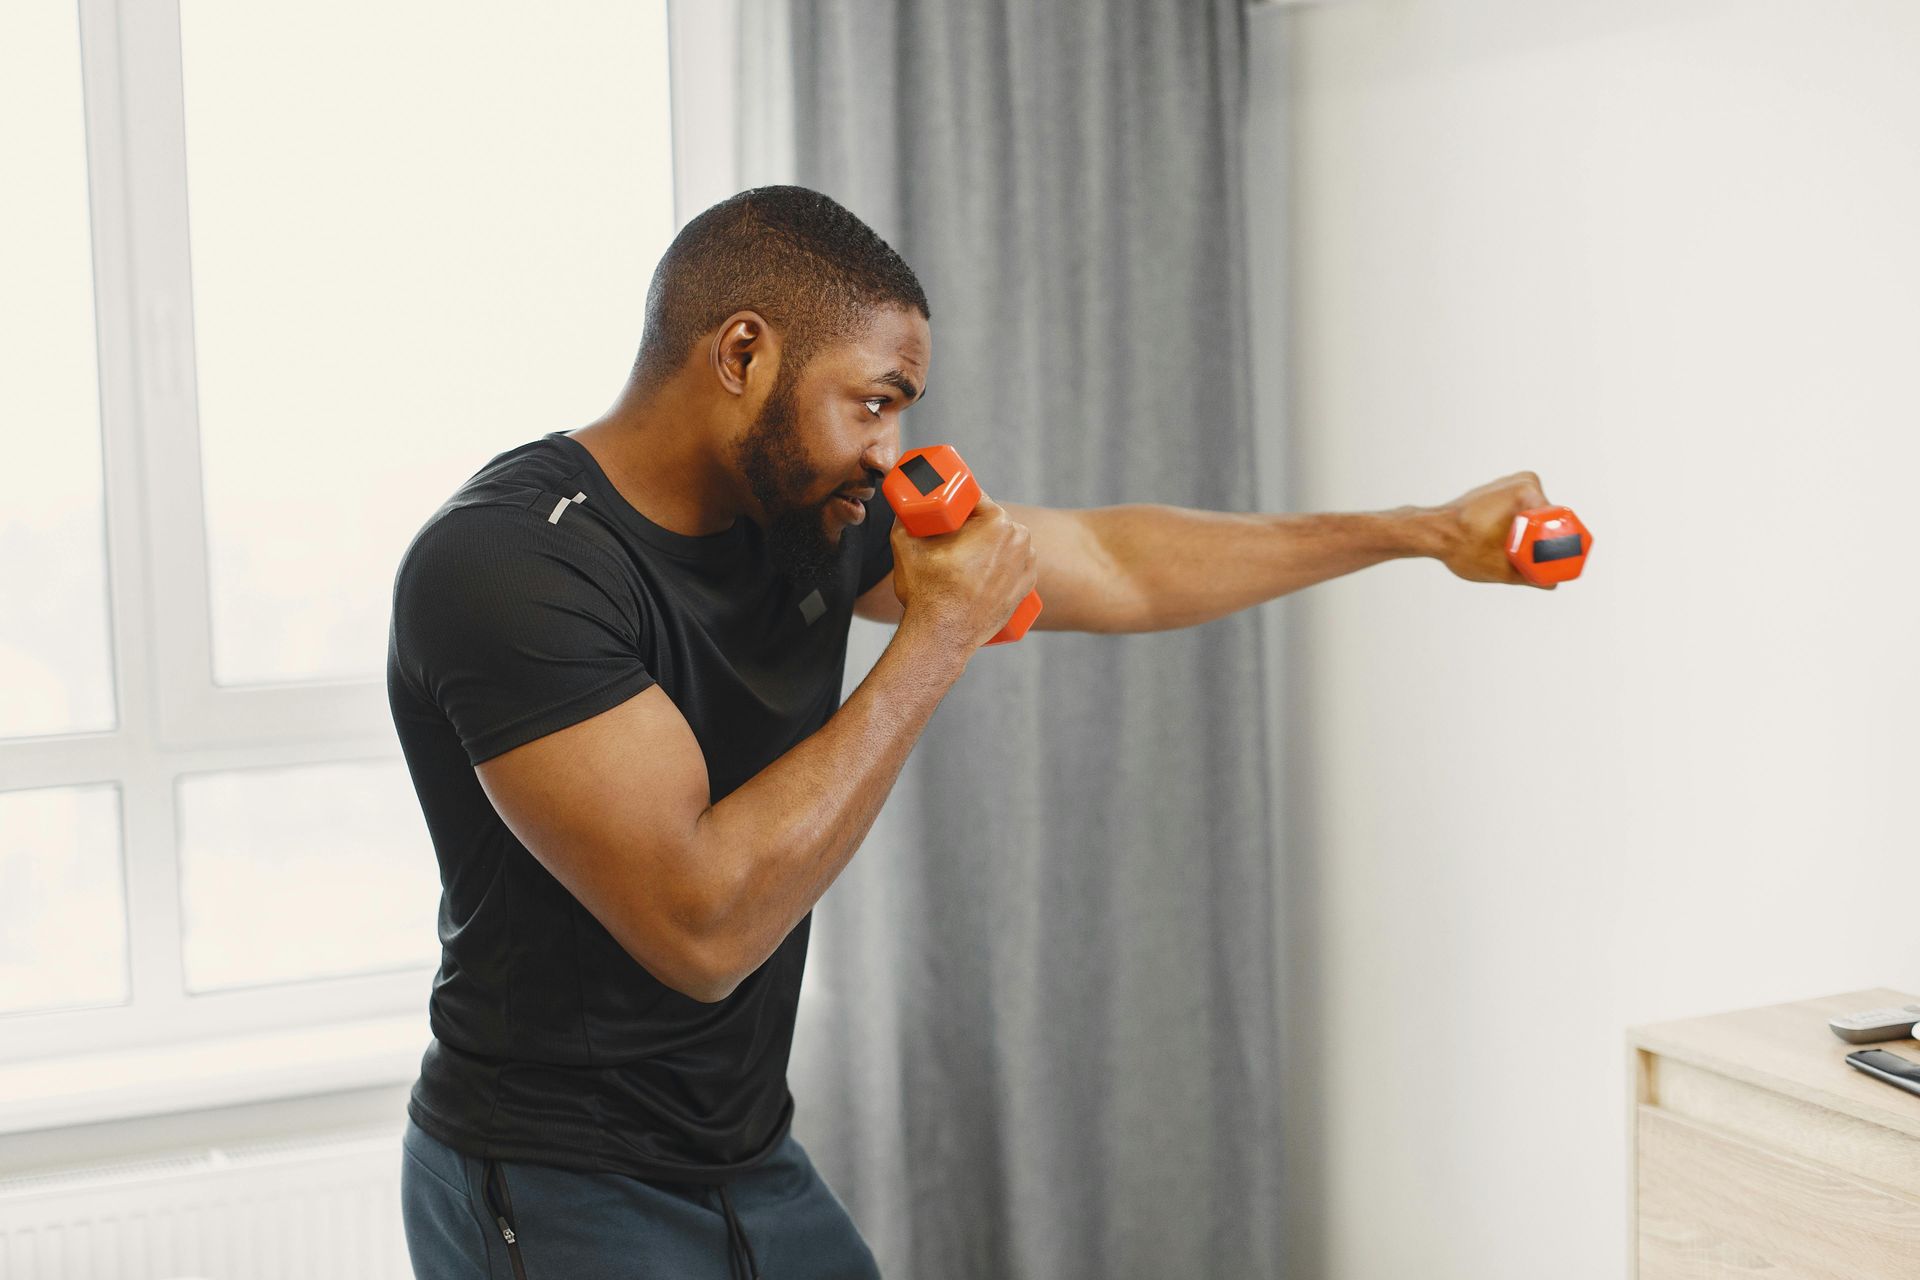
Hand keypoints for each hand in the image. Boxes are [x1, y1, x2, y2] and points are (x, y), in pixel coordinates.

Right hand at [890, 496, 1039, 646]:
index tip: (943, 512)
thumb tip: (903, 509)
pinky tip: (978, 572)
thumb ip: (903, 519)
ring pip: (1002, 542)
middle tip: (945, 539)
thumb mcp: (905, 545)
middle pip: (989, 520)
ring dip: (986, 544)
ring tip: (961, 560)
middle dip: (969, 525)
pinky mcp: (1027, 585)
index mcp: (997, 521)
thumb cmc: (927, 591)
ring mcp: (1027, 563)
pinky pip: (1011, 564)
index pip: (974, 498)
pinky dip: (998, 565)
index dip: (955, 501)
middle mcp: (1020, 538)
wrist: (943, 636)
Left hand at [1429, 470, 1559, 589]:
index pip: (1558, 521)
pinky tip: (1512, 545)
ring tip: (1520, 556)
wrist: (1432, 533)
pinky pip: (1522, 511)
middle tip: (1538, 564)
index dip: (1561, 544)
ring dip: (1532, 536)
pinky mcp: (1501, 491)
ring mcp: (1511, 483)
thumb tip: (1552, 584)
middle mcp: (1522, 481)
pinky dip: (1520, 528)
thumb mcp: (1501, 568)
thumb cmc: (1462, 546)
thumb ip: (1530, 577)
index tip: (1557, 562)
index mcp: (1527, 492)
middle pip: (1548, 519)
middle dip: (1546, 542)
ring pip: (1534, 516)